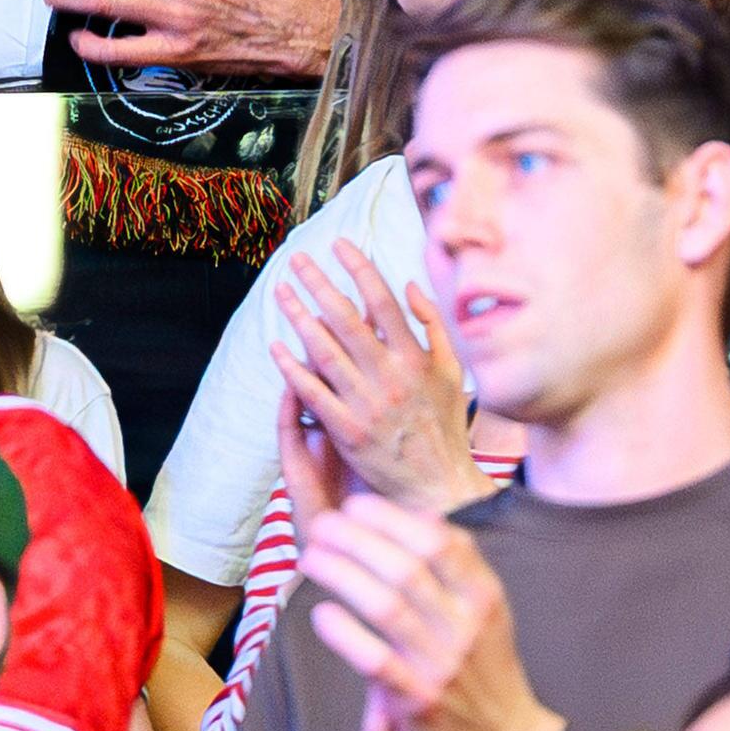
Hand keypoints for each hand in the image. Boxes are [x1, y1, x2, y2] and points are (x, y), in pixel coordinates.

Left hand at [268, 244, 488, 517]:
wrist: (438, 485)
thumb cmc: (445, 425)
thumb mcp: (452, 370)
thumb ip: (434, 325)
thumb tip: (409, 284)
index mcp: (417, 359)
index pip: (383, 301)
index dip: (359, 269)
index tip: (340, 245)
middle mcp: (390, 378)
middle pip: (346, 320)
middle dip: (319, 284)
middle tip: (298, 260)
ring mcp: (366, 405)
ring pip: (324, 351)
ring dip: (299, 318)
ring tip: (282, 292)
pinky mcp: (346, 431)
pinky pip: (312, 392)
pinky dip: (292, 368)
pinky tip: (276, 347)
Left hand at [302, 497, 564, 730]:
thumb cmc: (484, 665)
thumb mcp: (485, 609)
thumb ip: (459, 562)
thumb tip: (424, 515)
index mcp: (483, 596)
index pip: (437, 541)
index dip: (391, 517)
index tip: (355, 506)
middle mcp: (464, 626)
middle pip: (405, 568)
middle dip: (355, 539)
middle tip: (321, 525)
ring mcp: (440, 664)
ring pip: (385, 607)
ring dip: (341, 575)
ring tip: (310, 558)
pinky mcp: (417, 701)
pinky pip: (375, 661)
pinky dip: (345, 634)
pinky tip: (321, 615)